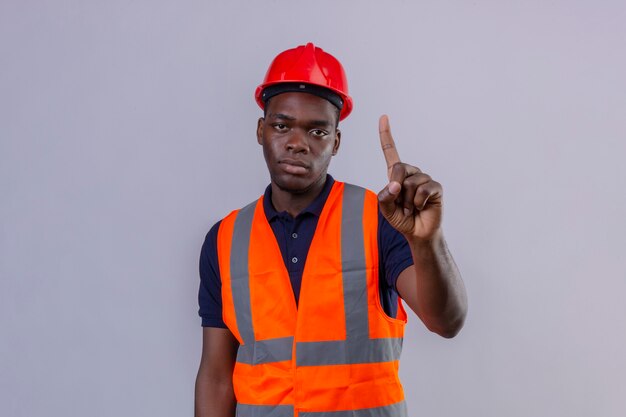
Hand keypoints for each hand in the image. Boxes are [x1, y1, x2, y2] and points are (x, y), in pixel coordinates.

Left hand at [377, 115, 442, 240]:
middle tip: (402, 205)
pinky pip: (422, 190)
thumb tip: (396, 184)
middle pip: (398, 168)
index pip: (390, 152)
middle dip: (395, 188)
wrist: (419, 233)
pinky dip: (418, 202)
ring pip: (410, 183)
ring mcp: (425, 179)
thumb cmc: (402, 219)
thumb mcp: (386, 209)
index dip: (386, 135)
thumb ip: (385, 197)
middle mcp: (411, 173)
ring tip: (412, 208)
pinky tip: (422, 207)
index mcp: (396, 175)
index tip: (383, 117)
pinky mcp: (436, 187)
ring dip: (407, 201)